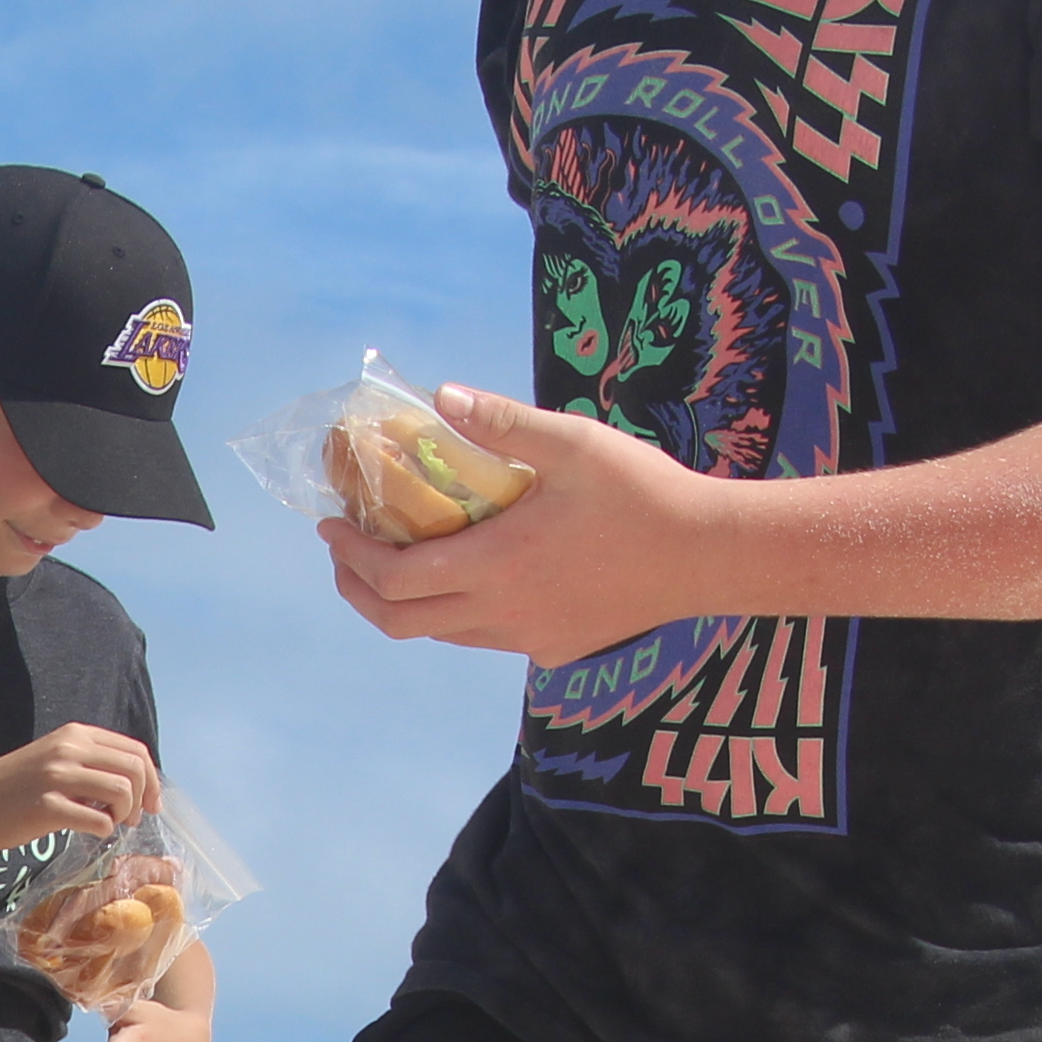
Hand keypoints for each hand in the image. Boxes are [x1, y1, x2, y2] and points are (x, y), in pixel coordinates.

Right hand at [0, 722, 155, 855]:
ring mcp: (58, 777)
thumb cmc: (15, 788)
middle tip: (131, 819)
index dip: (151, 779)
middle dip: (143, 798)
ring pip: (123, 792)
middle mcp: (69, 749)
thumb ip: (90, 762)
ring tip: (109, 823)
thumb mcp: (54, 758)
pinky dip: (104, 830)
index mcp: (75, 735)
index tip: (150, 803)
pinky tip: (92, 831)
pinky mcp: (48, 807)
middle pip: (135, 769)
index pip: (135, 750)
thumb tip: (134, 783)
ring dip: (124, 814)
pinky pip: (99, 820)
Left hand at [320, 385, 730, 668]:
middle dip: (357, 587)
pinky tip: (464, 576)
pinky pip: (482, 638)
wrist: (709, 555)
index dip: (351, 555)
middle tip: (345, 550)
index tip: (332, 524)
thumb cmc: (644, 493)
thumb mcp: (574, 444)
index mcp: (497, 565)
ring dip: (403, 603)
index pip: (394, 579)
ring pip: (440, 633)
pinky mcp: (552, 646)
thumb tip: (441, 395)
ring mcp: (527, 637)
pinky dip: (452, 612)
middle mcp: (502, 613)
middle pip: (399, 621)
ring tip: (392, 560)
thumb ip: (503, 424)